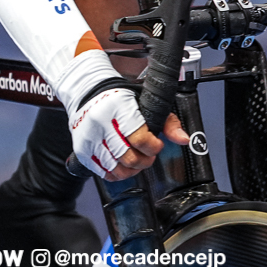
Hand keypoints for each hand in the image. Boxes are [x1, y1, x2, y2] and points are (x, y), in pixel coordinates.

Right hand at [71, 86, 191, 179]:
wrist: (87, 92)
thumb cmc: (118, 99)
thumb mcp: (145, 102)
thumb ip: (168, 122)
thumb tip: (184, 139)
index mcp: (117, 107)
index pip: (140, 138)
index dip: (153, 147)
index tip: (156, 144)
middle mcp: (100, 122)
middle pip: (128, 157)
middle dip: (145, 160)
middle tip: (148, 155)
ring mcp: (89, 137)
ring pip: (116, 168)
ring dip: (132, 170)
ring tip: (137, 160)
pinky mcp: (82, 150)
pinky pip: (103, 172)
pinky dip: (117, 173)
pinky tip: (123, 164)